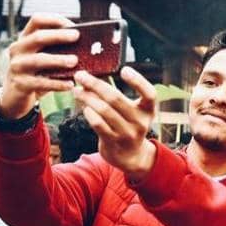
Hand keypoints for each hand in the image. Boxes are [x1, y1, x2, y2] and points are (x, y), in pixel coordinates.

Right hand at [0, 14, 78, 118]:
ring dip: (58, 59)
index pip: (37, 20)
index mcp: (25, 38)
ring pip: (38, 60)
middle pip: (38, 37)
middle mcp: (18, 49)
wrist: (16, 94)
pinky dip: (57, 84)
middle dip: (58, 36)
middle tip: (77, 36)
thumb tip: (88, 45)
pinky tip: (70, 85)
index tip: (73, 25)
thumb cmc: (37, 72)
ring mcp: (17, 66)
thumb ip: (57, 49)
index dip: (55, 20)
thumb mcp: (43, 56)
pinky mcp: (21, 84)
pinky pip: (41, 83)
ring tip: (74, 61)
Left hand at [72, 66, 156, 180]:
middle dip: (95, 84)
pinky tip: (84, 107)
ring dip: (87, 98)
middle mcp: (140, 122)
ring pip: (104, 110)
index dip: (138, 81)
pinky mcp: (113, 142)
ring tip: (76, 90)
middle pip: (116, 98)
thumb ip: (117, 96)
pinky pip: (98, 124)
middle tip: (80, 75)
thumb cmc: (128, 125)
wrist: (130, 155)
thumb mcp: (133, 111)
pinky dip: (89, 113)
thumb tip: (89, 79)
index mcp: (148, 111)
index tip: (124, 70)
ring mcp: (127, 133)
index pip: (149, 94)